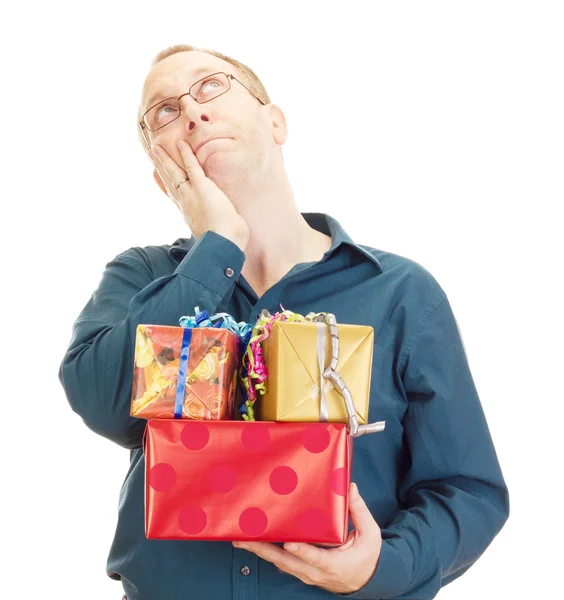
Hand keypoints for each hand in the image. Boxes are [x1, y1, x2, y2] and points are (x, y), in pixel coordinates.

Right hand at [151, 140, 248, 251]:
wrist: (223, 243)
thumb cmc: (226, 243)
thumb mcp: (222, 233)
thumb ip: (223, 227)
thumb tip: (235, 228)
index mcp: (189, 215)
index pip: (175, 196)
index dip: (165, 185)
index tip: (157, 177)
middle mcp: (186, 203)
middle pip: (169, 181)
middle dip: (160, 167)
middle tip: (151, 154)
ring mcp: (192, 194)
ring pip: (175, 172)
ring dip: (165, 158)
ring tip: (156, 146)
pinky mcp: (202, 187)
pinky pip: (192, 167)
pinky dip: (186, 154)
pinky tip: (181, 143)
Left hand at [232, 483, 381, 594]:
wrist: (364, 579)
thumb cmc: (366, 556)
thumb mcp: (369, 534)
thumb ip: (358, 510)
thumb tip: (349, 488)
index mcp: (333, 564)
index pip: (315, 558)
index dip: (302, 550)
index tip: (289, 542)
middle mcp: (314, 572)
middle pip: (286, 561)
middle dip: (263, 549)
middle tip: (244, 537)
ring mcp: (304, 573)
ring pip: (278, 562)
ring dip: (259, 550)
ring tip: (240, 538)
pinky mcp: (299, 570)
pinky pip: (280, 562)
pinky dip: (266, 552)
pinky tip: (253, 541)